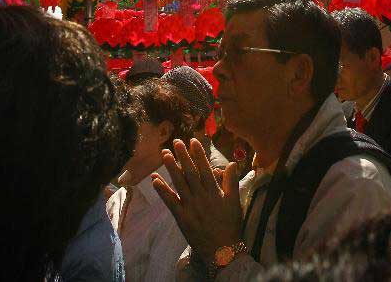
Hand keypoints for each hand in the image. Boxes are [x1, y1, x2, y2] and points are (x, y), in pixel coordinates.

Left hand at [152, 138, 242, 263]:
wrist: (222, 250)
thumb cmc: (230, 224)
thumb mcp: (235, 201)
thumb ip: (232, 181)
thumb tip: (232, 163)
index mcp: (214, 191)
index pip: (205, 168)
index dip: (198, 154)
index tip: (193, 141)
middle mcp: (201, 196)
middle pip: (190, 172)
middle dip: (183, 156)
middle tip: (176, 142)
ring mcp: (190, 207)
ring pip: (179, 184)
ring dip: (171, 168)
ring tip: (165, 154)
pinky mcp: (182, 218)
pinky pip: (170, 202)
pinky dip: (162, 191)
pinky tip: (155, 180)